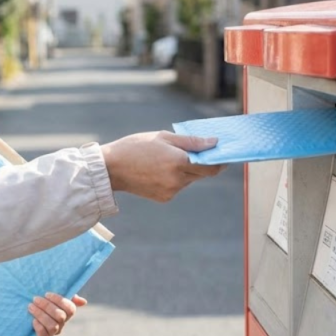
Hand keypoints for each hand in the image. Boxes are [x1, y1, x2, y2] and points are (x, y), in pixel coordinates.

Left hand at [29, 293, 87, 335]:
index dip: (60, 300)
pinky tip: (32, 320)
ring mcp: (52, 334)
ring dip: (40, 314)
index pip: (70, 309)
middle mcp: (61, 325)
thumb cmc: (40, 305)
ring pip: (52, 326)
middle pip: (60, 316)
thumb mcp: (51, 299)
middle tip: (35, 299)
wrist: (23, 319)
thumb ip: (67, 296)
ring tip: (30, 306)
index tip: (47, 294)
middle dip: (47, 306)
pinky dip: (39, 327)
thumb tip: (84, 302)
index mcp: (65, 314)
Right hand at [101, 132, 224, 202]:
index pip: (211, 167)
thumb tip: (214, 143)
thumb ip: (191, 141)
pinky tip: (160, 169)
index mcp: (179, 162)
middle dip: (203, 163)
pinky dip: (176, 178)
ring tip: (168, 159)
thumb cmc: (136, 147)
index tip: (224, 155)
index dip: (220, 161)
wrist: (111, 169)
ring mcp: (171, 191)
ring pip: (189, 180)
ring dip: (187, 170)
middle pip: (202, 174)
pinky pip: (178, 186)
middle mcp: (178, 180)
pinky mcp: (164, 198)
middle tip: (196, 152)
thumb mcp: (163, 137)